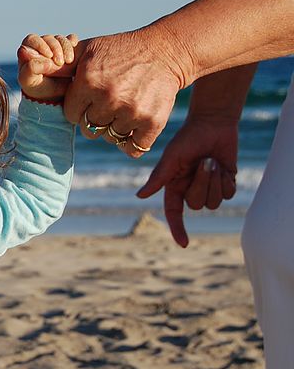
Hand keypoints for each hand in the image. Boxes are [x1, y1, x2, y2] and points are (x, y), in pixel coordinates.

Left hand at [17, 34, 78, 100]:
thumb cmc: (36, 87)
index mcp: (28, 51)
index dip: (41, 45)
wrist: (53, 95)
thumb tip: (45, 60)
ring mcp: (54, 46)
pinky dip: (73, 42)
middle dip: (56, 48)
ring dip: (66, 48)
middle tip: (60, 62)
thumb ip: (31, 69)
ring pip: (60, 39)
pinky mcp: (67, 49)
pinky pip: (71, 39)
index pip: (32, 39)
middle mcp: (41, 46)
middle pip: (48, 39)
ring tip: (68, 62)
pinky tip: (75, 50)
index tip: (49, 56)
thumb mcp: (29, 81)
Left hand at [62, 26, 189, 156]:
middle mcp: (109, 98)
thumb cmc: (119, 51)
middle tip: (111, 99)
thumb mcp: (86, 51)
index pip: (70, 114)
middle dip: (96, 117)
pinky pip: (132, 148)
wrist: (165, 51)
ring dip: (115, 127)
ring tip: (124, 106)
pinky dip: (133, 142)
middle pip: (88, 128)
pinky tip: (136, 122)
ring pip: (109, 138)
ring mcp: (131, 112)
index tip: (92, 95)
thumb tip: (24, 58)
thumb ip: (57, 65)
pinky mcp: (152, 123)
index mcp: (88, 82)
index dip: (80, 106)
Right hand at [135, 116, 237, 246]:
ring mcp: (208, 188)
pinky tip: (223, 166)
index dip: (178, 229)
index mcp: (173, 186)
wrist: (214, 124)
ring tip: (213, 161)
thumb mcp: (171, 158)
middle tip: (205, 161)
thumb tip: (140, 196)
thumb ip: (158, 178)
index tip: (184, 244)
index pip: (174, 213)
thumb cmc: (188, 138)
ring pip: (214, 202)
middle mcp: (189, 190)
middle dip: (203, 183)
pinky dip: (226, 180)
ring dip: (215, 180)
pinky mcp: (225, 183)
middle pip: (197, 205)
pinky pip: (228, 193)